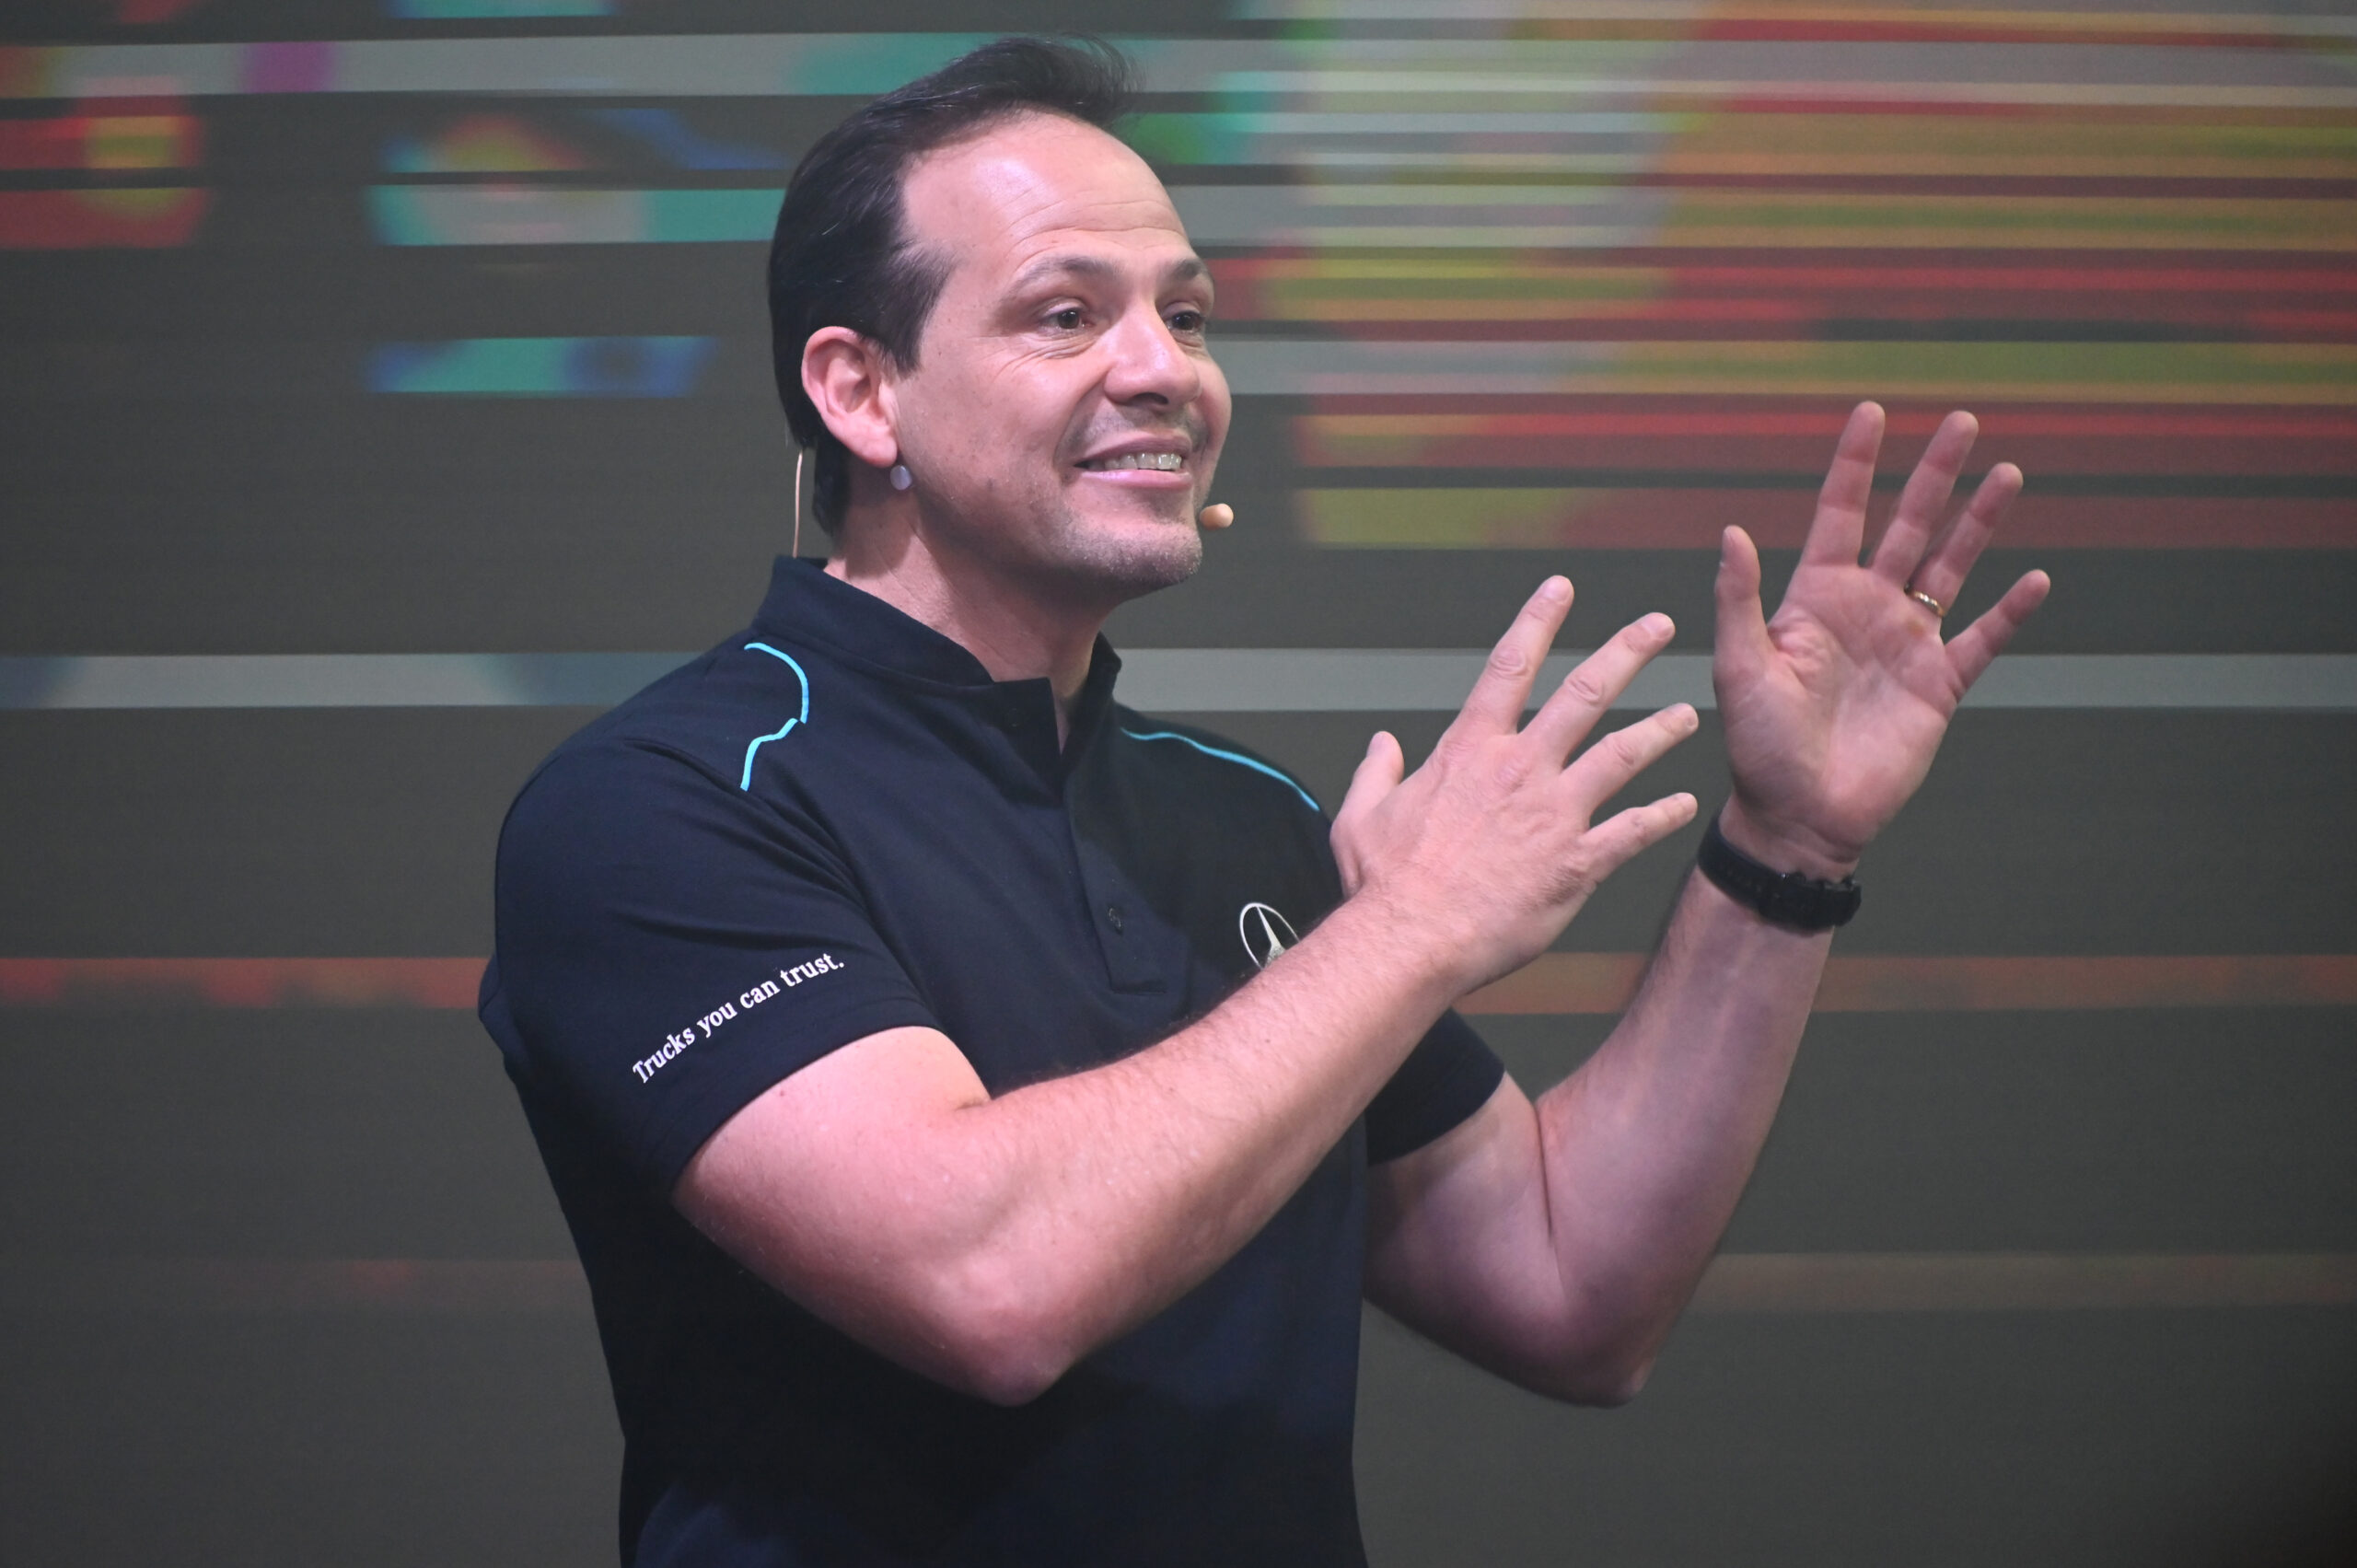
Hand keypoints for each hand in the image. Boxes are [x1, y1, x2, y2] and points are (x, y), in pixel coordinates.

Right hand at [1331, 579, 1700, 995]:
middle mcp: (1519, 770)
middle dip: (1626, 652)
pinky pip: (1632, 832)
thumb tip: (1381, 744)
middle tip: (1658, 625)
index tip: (1561, 589)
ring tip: (1687, 715)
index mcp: (1469, 752)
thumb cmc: (1383, 885)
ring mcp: (1553, 814)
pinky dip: (1662, 816)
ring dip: (1660, 731)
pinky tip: (1684, 805)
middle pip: (1584, 694)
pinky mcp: (1576, 863)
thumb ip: (1375, 772)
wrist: (1410, 940)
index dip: (1538, 621)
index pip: (1509, 667)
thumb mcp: (1361, 816)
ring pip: (1622, 756)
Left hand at [1714, 403, 2050, 875]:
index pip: (1838, 515)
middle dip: (1935, 475)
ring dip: (1978, 523)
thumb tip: (1730, 531)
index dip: (1854, 465)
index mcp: (1815, 598)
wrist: (1799, 817)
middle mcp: (1866, 609)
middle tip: (1964, 422)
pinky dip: (2009, 612)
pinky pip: (1982, 639)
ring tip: (2008, 475)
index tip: (1872, 412)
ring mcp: (1905, 644)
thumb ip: (1739, 601)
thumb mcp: (1740, 670)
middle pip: (1908, 526)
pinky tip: (2034, 579)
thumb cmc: (1758, 747)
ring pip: (1951, 568)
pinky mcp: (1938, 685)